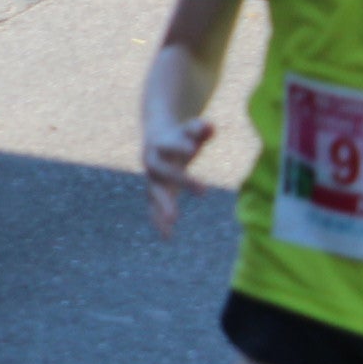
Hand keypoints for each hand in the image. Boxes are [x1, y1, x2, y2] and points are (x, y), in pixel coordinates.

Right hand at [141, 112, 213, 237]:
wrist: (155, 139)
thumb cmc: (181, 135)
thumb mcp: (190, 130)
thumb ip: (199, 128)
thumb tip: (210, 127)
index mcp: (160, 144)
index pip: (169, 145)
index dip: (179, 146)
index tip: (193, 150)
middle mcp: (152, 162)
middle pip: (164, 171)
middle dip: (183, 180)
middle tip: (206, 191)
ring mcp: (151, 179)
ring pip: (154, 193)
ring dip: (162, 206)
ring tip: (173, 220)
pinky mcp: (154, 192)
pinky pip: (153, 208)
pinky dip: (159, 221)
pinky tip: (168, 237)